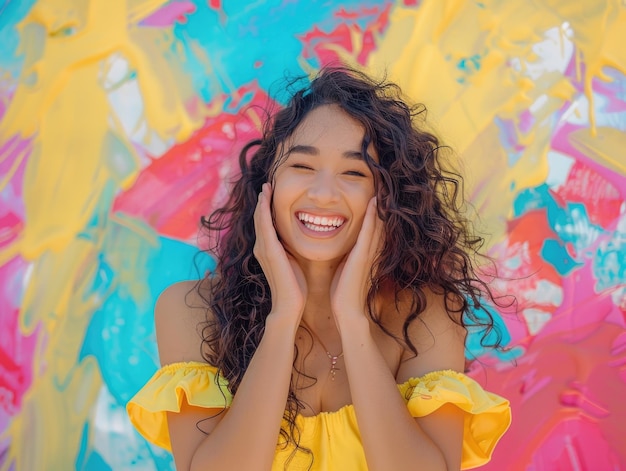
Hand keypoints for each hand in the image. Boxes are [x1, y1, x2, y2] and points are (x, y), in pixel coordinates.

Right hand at [253, 183, 306, 320]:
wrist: (290, 305)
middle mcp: (261, 247)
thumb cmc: (295, 286)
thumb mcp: (293, 261)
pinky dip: (263, 211)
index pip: (265, 224)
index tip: (272, 193)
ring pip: (260, 219)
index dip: (267, 208)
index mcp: (267, 250)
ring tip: (266, 187)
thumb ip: (291, 249)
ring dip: (262, 202)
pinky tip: (266, 199)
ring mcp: (262, 249)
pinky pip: (264, 225)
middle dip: (263, 201)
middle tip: (267, 184)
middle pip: (260, 218)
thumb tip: (297, 239)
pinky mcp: (268, 251)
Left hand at [330, 197, 382, 328]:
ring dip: (380, 205)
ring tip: (383, 185)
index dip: (377, 210)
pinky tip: (374, 203)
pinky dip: (373, 217)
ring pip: (378, 224)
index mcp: (365, 252)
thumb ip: (347, 256)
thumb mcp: (345, 268)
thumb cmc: (342, 292)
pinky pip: (369, 233)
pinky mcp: (362, 257)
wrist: (346, 311)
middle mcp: (370, 250)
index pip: (374, 226)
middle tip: (386, 182)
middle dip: (383, 204)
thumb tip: (343, 246)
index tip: (378, 191)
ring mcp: (368, 253)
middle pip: (380, 222)